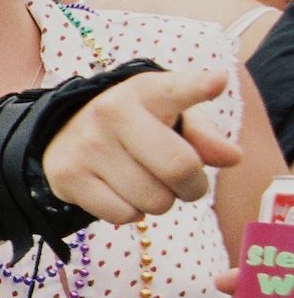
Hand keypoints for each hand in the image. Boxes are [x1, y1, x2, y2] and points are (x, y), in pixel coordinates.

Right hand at [40, 69, 240, 223]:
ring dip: (161, 202)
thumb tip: (232, 157)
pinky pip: (123, 215)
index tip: (217, 82)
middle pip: (179, 167)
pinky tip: (122, 194)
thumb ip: (205, 135)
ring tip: (148, 186)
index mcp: (145, 91)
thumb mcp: (172, 117)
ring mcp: (87, 146)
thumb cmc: (136, 126)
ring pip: (153, 200)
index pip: (176, 90)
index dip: (199, 87)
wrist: (64, 133)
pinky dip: (131, 213)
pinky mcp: (68, 177)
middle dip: (194, 187)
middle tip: (187, 184)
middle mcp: (111, 113)